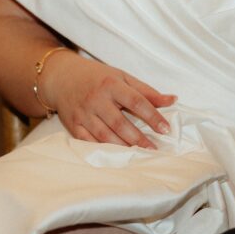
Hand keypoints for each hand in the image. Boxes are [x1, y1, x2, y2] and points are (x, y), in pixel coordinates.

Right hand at [43, 52, 176, 146]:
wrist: (62, 77)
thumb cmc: (97, 76)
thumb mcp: (121, 76)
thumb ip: (146, 91)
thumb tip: (173, 99)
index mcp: (111, 83)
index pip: (136, 101)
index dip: (152, 116)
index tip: (166, 129)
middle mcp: (97, 99)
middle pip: (120, 123)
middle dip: (139, 138)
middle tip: (154, 150)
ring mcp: (84, 114)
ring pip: (105, 136)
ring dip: (123, 147)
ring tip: (139, 156)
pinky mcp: (74, 126)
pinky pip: (89, 142)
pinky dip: (103, 150)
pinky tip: (116, 157)